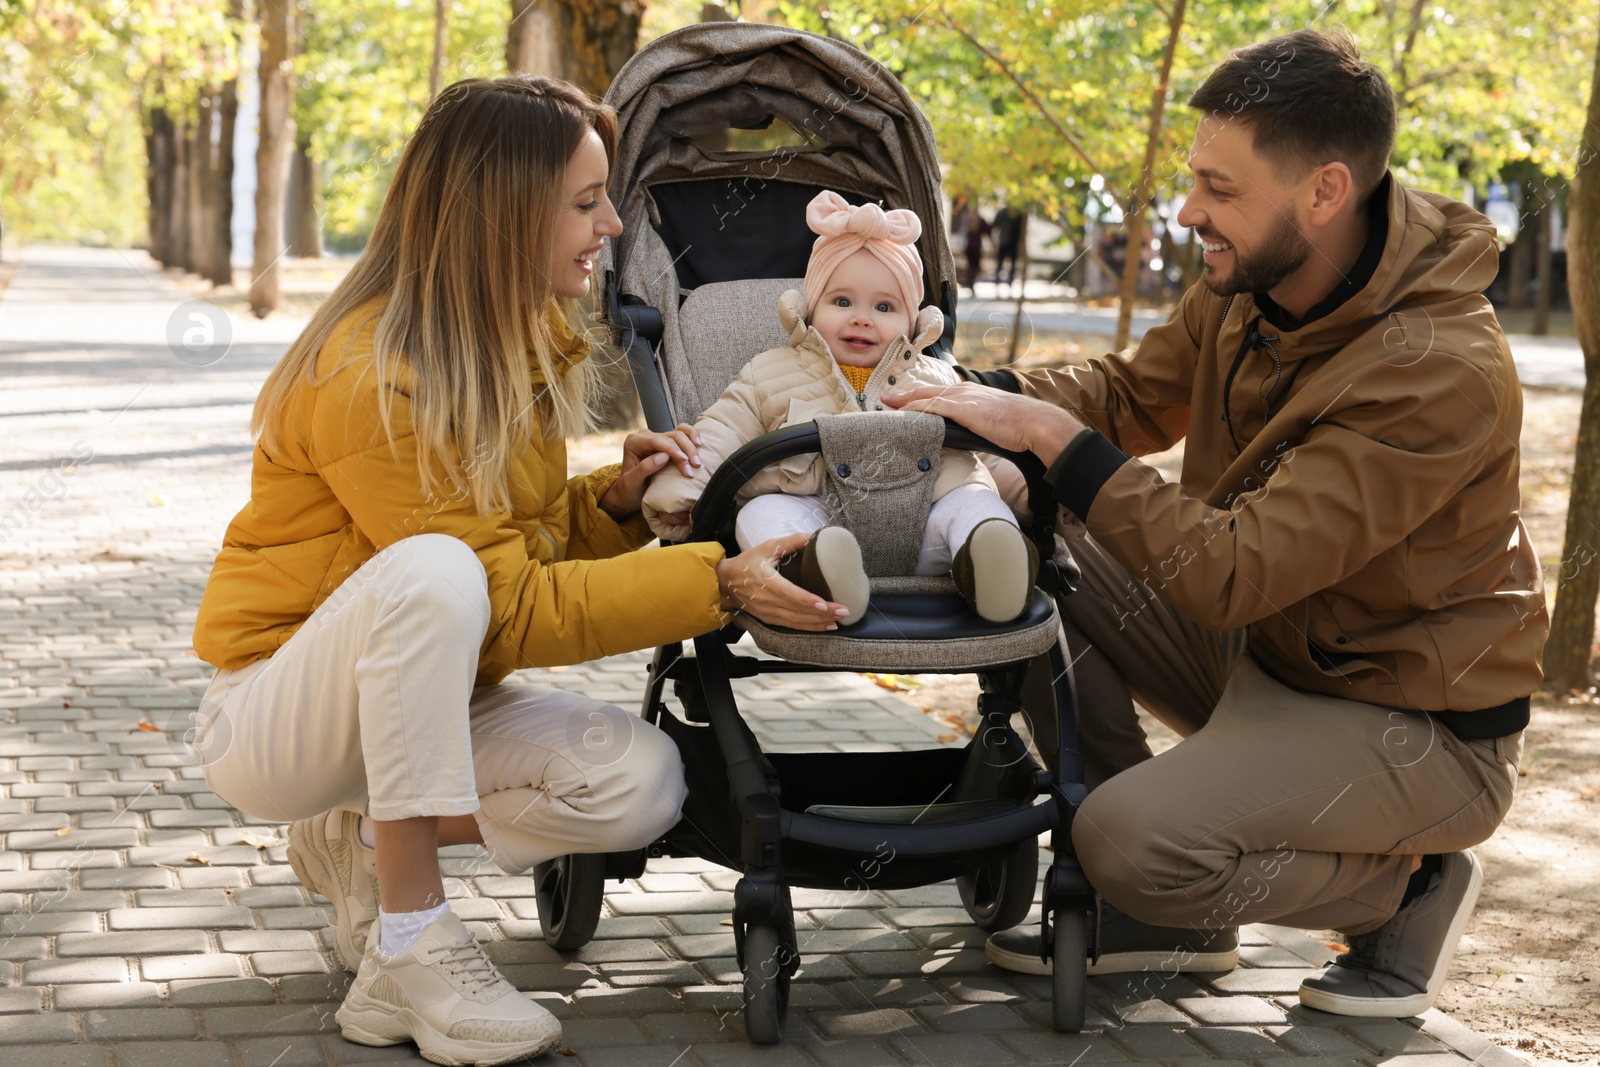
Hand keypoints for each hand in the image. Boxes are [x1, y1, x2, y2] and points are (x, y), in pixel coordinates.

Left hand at [598, 423, 702, 520]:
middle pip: (670, 436)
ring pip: (679, 433)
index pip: (656, 440)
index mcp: (634, 442)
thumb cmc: (629, 489)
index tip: (684, 460)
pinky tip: (699, 444)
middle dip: (685, 450)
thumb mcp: (632, 482)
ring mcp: (657, 438)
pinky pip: (682, 433)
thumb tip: (663, 456)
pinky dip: (692, 436)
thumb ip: (644, 468)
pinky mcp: (667, 443)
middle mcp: (646, 436)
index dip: (672, 448)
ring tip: (698, 461)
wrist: (630, 494)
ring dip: (691, 446)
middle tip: (695, 466)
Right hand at [715, 533, 849, 630]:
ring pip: (796, 622)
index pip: (790, 593)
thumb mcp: (766, 547)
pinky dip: (809, 628)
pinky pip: (791, 626)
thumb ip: (790, 542)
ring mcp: (767, 612)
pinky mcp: (769, 619)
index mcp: (766, 581)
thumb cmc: (747, 563)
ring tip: (838, 621)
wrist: (725, 583)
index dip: (807, 600)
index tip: (826, 603)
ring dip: (818, 623)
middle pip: (797, 610)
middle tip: (844, 611)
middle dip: (822, 613)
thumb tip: (812, 537)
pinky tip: (824, 626)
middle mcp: (767, 600)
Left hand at [882, 382, 1083, 461]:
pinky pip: (932, 407)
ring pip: (926, 397)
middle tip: (885, 400)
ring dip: (905, 401)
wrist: (1034, 422)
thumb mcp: (994, 422)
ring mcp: (963, 398)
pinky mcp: (963, 409)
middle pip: (926, 392)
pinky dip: (915, 408)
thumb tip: (967, 437)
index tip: (903, 401)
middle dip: (904, 396)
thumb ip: (978, 425)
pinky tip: (902, 412)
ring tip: (886, 406)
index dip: (919, 396)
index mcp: (972, 393)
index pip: (939, 393)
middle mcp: (965, 391)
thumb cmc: (1019, 427)